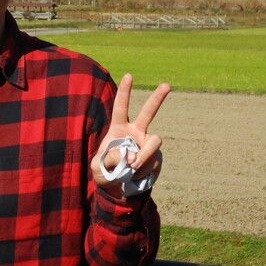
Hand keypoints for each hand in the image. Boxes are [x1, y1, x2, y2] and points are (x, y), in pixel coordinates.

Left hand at [91, 74, 169, 197]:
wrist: (118, 189)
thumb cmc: (105, 173)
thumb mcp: (98, 166)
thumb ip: (110, 158)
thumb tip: (131, 155)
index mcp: (119, 129)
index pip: (121, 107)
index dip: (124, 91)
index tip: (128, 75)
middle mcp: (136, 132)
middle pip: (149, 112)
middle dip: (158, 98)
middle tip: (167, 85)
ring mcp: (148, 144)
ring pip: (155, 140)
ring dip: (144, 155)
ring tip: (132, 167)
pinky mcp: (156, 158)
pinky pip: (154, 161)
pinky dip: (143, 171)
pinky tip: (134, 176)